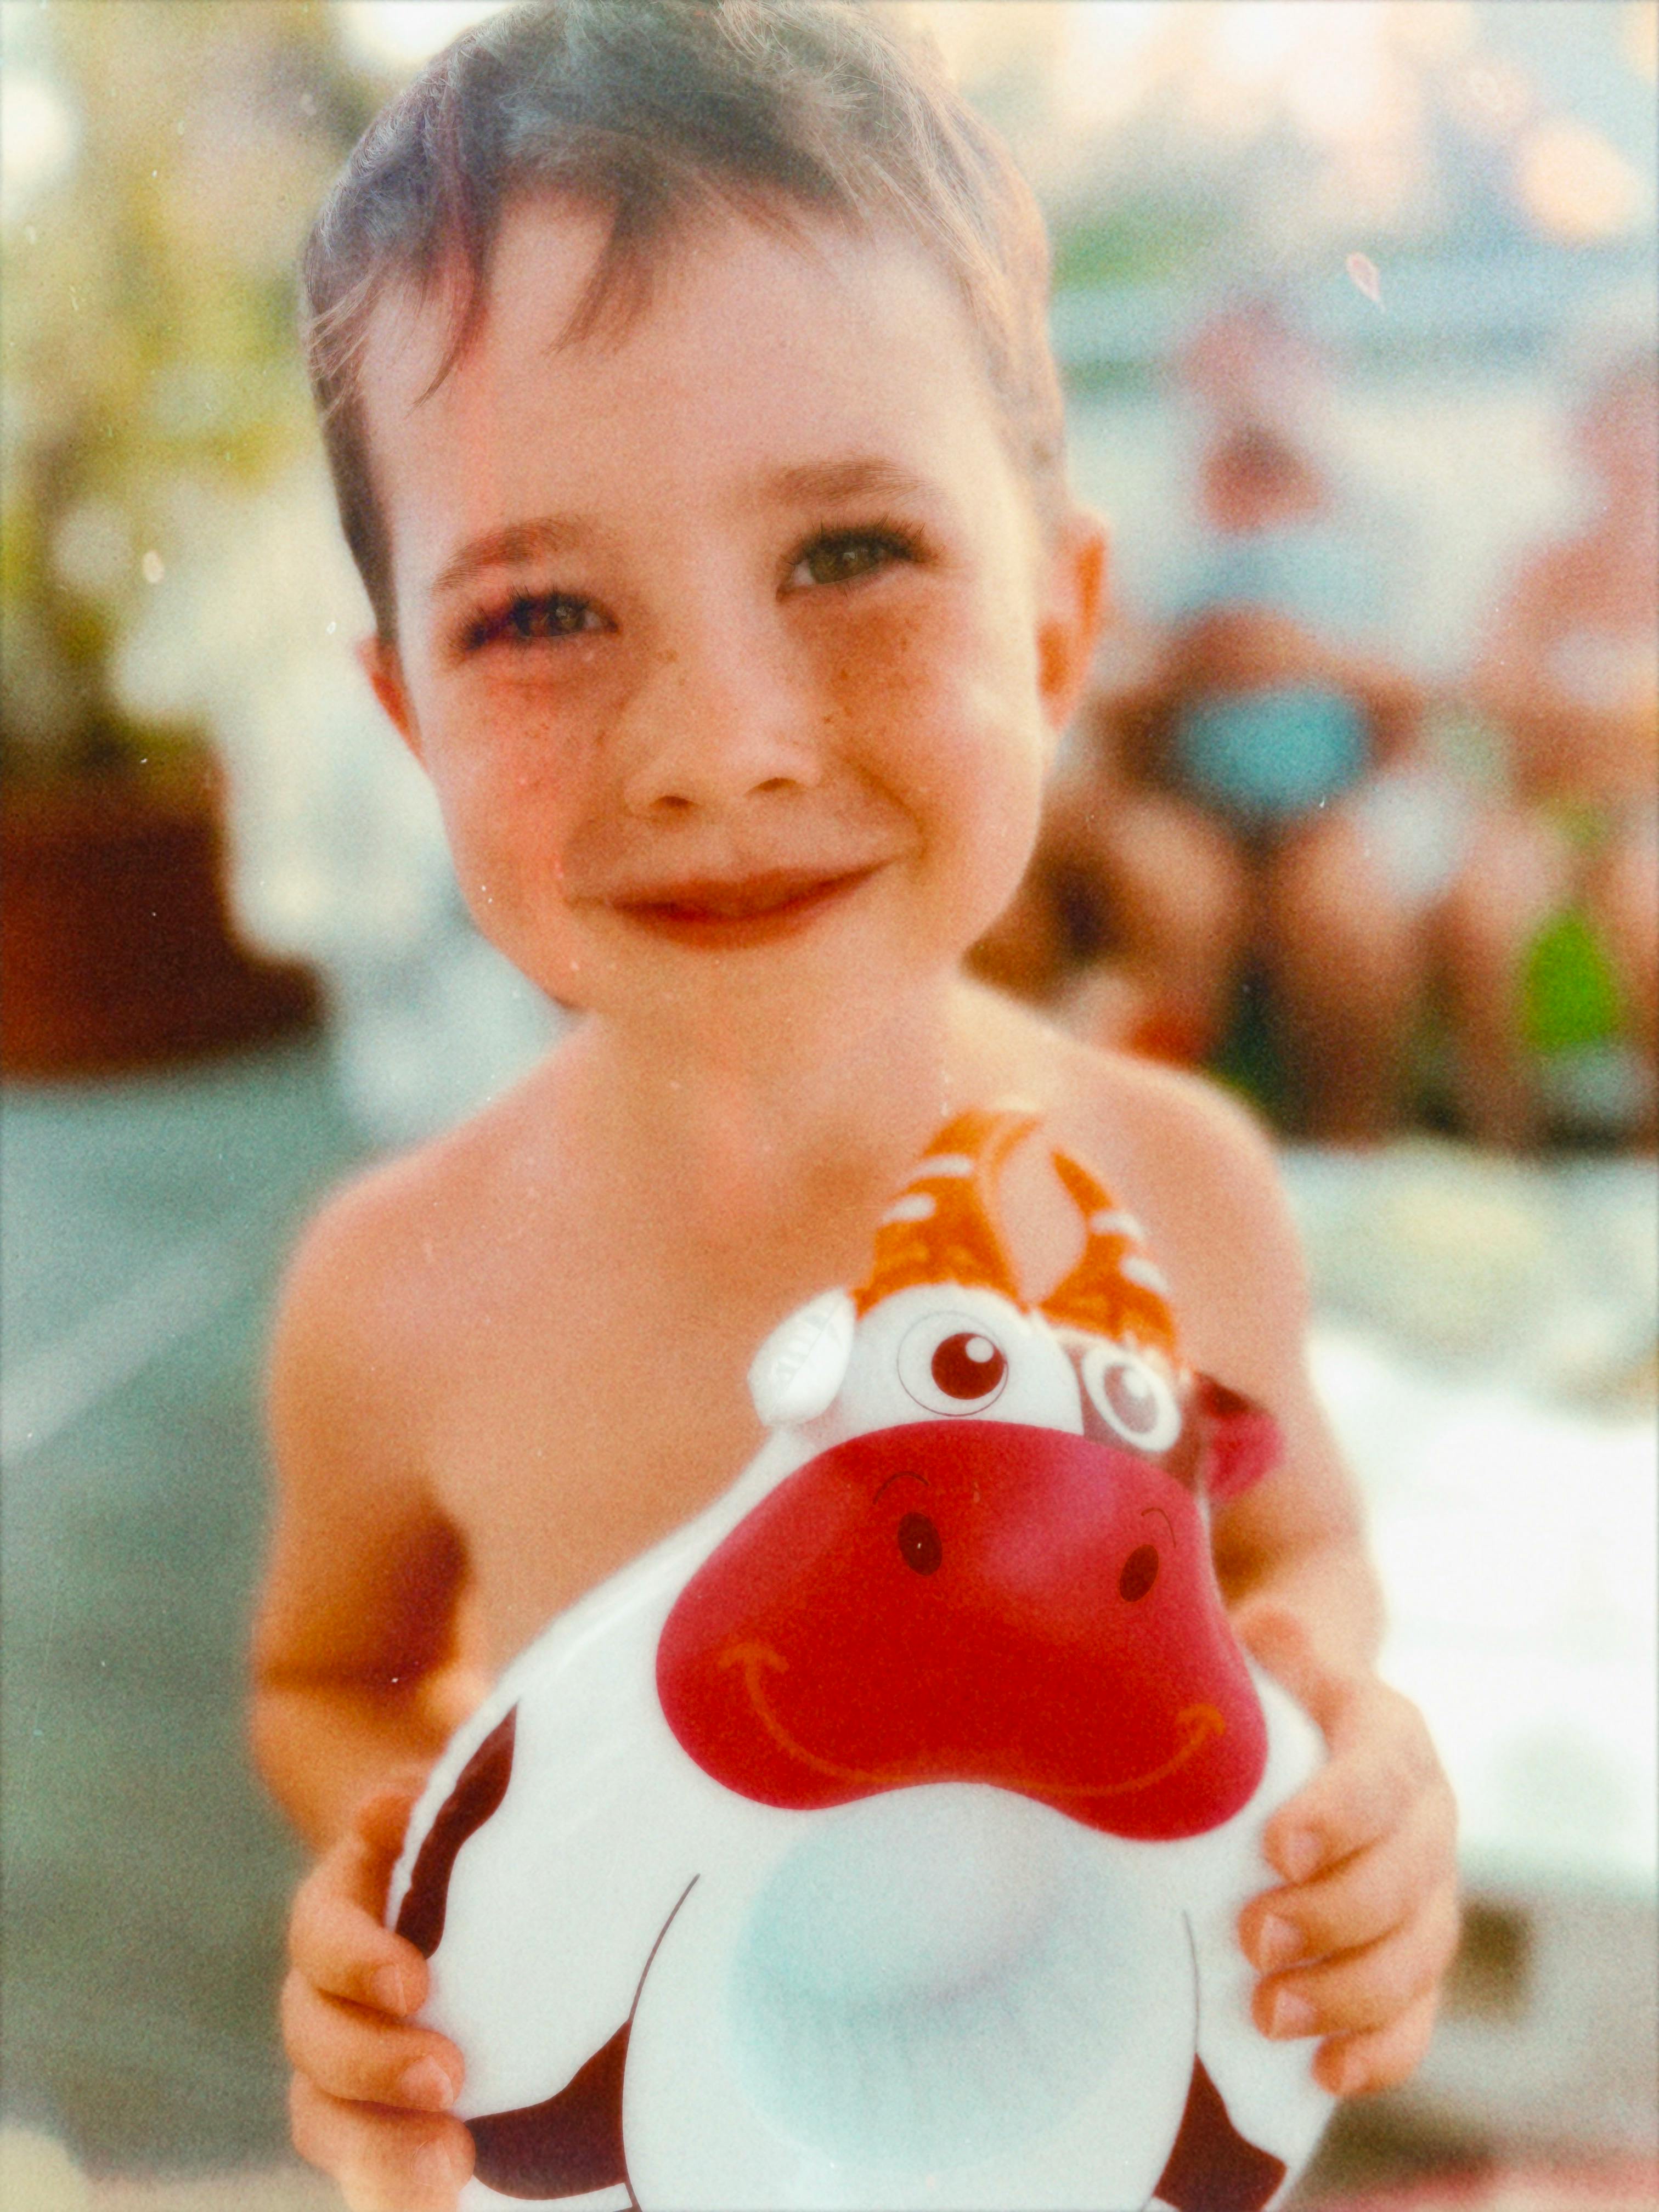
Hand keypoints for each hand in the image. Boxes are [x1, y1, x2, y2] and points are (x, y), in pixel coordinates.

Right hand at [283, 1778, 474, 2211]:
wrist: (466, 1888)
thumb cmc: (465, 1837)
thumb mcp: (449, 1808)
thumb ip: (419, 1804)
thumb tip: (386, 1810)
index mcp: (338, 1911)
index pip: (323, 1939)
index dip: (358, 1963)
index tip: (415, 1984)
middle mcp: (326, 1995)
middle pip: (316, 2044)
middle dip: (373, 2067)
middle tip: (447, 2079)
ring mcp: (347, 2064)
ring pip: (327, 2120)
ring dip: (379, 2153)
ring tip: (450, 2169)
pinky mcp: (381, 2117)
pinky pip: (370, 2165)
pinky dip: (395, 2190)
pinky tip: (450, 2203)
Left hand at [1235, 1609, 1459, 2097]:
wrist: (1317, 1712)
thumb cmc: (1271, 1683)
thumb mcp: (1266, 1647)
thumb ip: (1258, 1639)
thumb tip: (1242, 1628)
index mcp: (1391, 1736)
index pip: (1379, 1778)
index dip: (1337, 1817)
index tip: (1277, 1848)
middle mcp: (1426, 1816)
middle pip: (1403, 1880)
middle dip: (1332, 1917)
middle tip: (1252, 1937)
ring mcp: (1428, 1892)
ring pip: (1416, 1956)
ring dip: (1348, 1994)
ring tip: (1268, 2012)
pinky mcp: (1414, 1955)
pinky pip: (1418, 2015)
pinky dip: (1381, 2051)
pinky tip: (1328, 2073)